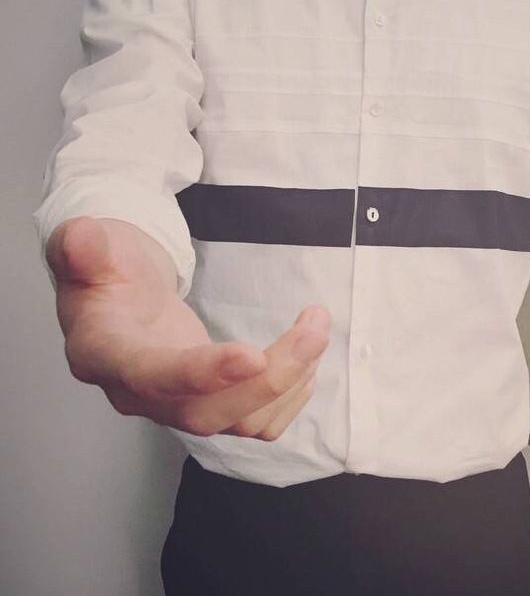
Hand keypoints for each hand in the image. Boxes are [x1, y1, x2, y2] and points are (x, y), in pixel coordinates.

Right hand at [46, 216, 329, 439]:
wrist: (118, 298)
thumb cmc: (108, 272)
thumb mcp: (91, 247)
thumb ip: (83, 246)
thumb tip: (82, 237)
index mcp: (107, 353)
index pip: (153, 376)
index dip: (202, 373)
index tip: (253, 354)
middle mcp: (141, 393)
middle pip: (209, 413)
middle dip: (272, 377)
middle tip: (315, 326)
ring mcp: (177, 404)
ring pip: (240, 423)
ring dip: (290, 383)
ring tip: (316, 329)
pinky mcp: (208, 404)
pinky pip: (254, 423)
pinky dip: (289, 397)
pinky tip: (304, 360)